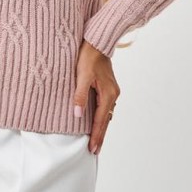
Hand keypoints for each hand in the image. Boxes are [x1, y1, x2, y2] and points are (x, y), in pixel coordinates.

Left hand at [74, 39, 119, 154]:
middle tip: (94, 150)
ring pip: (107, 114)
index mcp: (108, 94)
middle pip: (106, 120)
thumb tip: (79, 115)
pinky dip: (102, 117)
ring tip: (95, 139)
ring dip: (101, 127)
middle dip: (100, 135)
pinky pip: (105, 107)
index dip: (96, 136)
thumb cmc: (88, 56)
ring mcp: (112, 91)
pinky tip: (96, 121)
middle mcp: (113, 94)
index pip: (101, 121)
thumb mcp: (82, 76)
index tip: (93, 149)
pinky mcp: (108, 87)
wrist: (97, 41)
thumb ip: (80, 96)